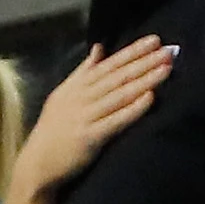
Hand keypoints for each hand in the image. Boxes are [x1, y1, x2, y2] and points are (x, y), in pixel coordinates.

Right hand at [9, 36, 172, 203]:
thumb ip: (83, 72)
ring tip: (166, 68)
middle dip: (143, 61)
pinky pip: (116, 120)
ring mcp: (84, 116)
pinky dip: (133, 108)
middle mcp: (80, 97)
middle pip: (116, 76)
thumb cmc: (55, 130)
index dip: (132, 51)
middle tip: (167, 50)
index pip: (108, 64)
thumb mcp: (64, 95)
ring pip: (119, 94)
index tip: (155, 40)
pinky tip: (151, 97)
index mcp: (76, 86)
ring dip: (144, 80)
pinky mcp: (89, 137)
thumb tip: (99, 48)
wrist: (37, 163)